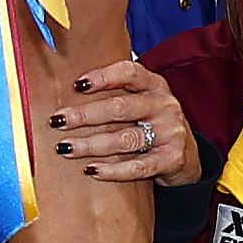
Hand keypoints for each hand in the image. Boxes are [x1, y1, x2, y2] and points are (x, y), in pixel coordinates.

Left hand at [46, 58, 200, 186]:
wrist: (185, 154)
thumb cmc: (148, 121)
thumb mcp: (139, 100)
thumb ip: (114, 92)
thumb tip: (63, 89)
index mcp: (154, 84)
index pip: (129, 73)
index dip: (103, 77)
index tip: (76, 85)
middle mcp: (164, 105)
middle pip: (121, 108)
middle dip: (85, 115)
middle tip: (57, 121)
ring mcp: (171, 132)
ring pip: (126, 139)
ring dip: (91, 144)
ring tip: (65, 148)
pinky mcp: (172, 159)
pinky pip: (138, 166)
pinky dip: (113, 170)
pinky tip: (91, 170)